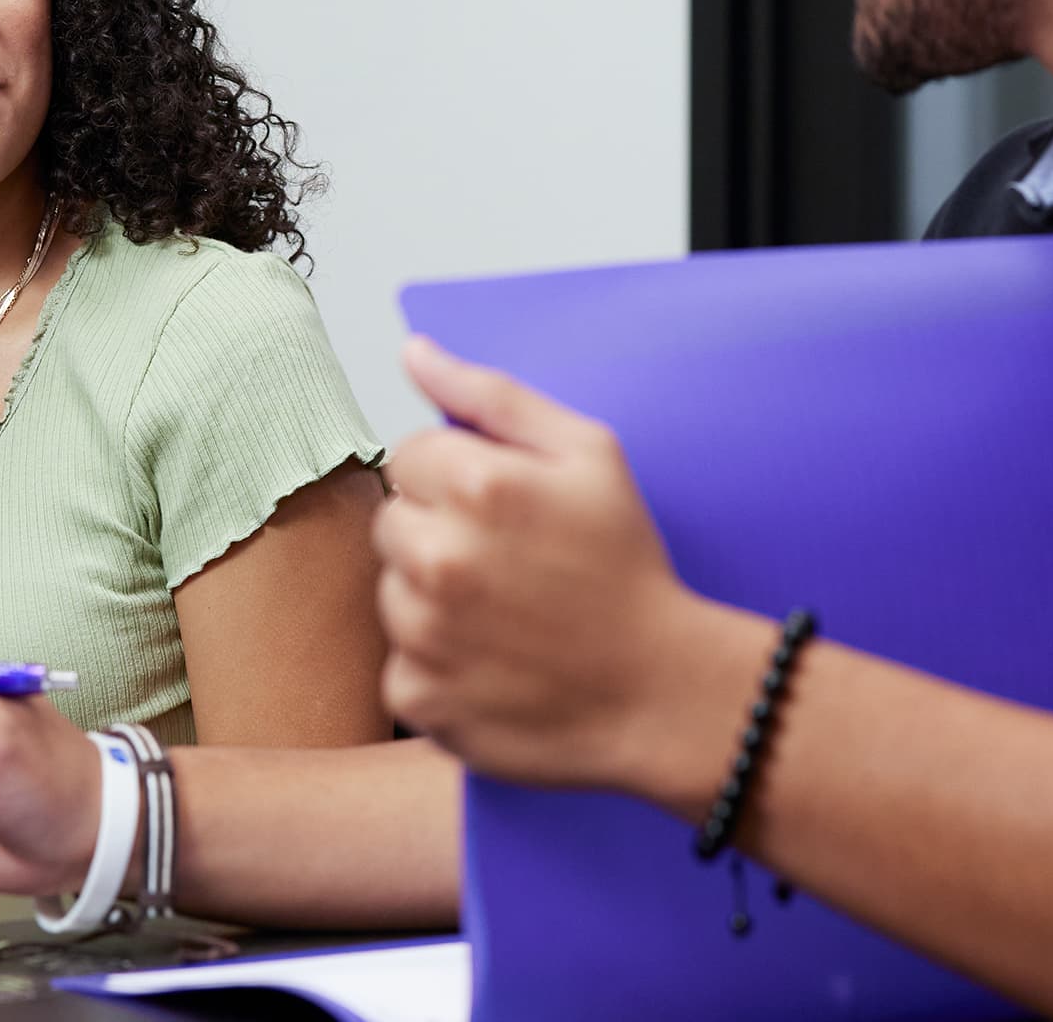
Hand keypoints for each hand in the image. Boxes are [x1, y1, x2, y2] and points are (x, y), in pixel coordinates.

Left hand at [376, 339, 747, 801]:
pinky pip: (400, 664)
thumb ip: (492, 395)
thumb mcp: (588, 454)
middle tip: (507, 565)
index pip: (407, 456)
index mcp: (478, 485)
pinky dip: (438, 666)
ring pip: (391, 593)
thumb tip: (414, 353)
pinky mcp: (418, 698)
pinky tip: (494, 664)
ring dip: (432, 601)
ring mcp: (423, 634)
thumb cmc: (627, 567)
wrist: (661, 691)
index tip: (504, 512)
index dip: (456, 479)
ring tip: (505, 617)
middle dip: (439, 534)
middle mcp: (439, 558)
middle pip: (391, 522)